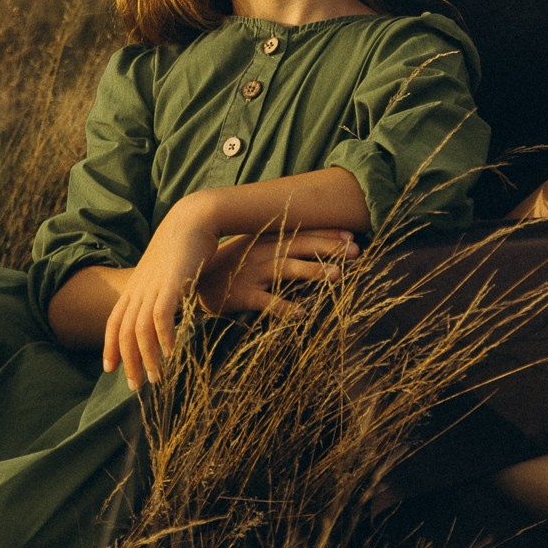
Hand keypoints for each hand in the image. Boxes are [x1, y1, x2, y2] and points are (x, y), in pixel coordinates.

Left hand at [104, 202, 222, 389]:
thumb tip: (166, 312)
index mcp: (135, 287)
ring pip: (140, 329)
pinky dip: (163, 338)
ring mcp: (153, 286)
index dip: (109, 347)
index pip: (114, 322)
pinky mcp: (172, 283)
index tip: (109, 370)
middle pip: (124, 332)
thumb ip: (161, 293)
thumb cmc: (184, 247)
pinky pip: (161, 316)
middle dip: (128, 362)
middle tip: (135, 388)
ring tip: (156, 379)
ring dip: (147, 358)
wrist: (193, 218)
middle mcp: (139, 289)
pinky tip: (171, 354)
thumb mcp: (166, 273)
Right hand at [197, 227, 359, 315]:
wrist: (192, 282)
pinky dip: (283, 308)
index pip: (300, 233)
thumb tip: (314, 245)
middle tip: (355, 252)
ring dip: (312, 270)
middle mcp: (260, 253)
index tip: (352, 236)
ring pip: (286, 269)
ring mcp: (250, 273)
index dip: (326, 234)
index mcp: (265, 240)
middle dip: (328, 247)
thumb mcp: (253, 249)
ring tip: (336, 275)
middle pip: (299, 246)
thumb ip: (280, 246)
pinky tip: (302, 315)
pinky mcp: (241, 295)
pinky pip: (265, 302)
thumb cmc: (230, 267)